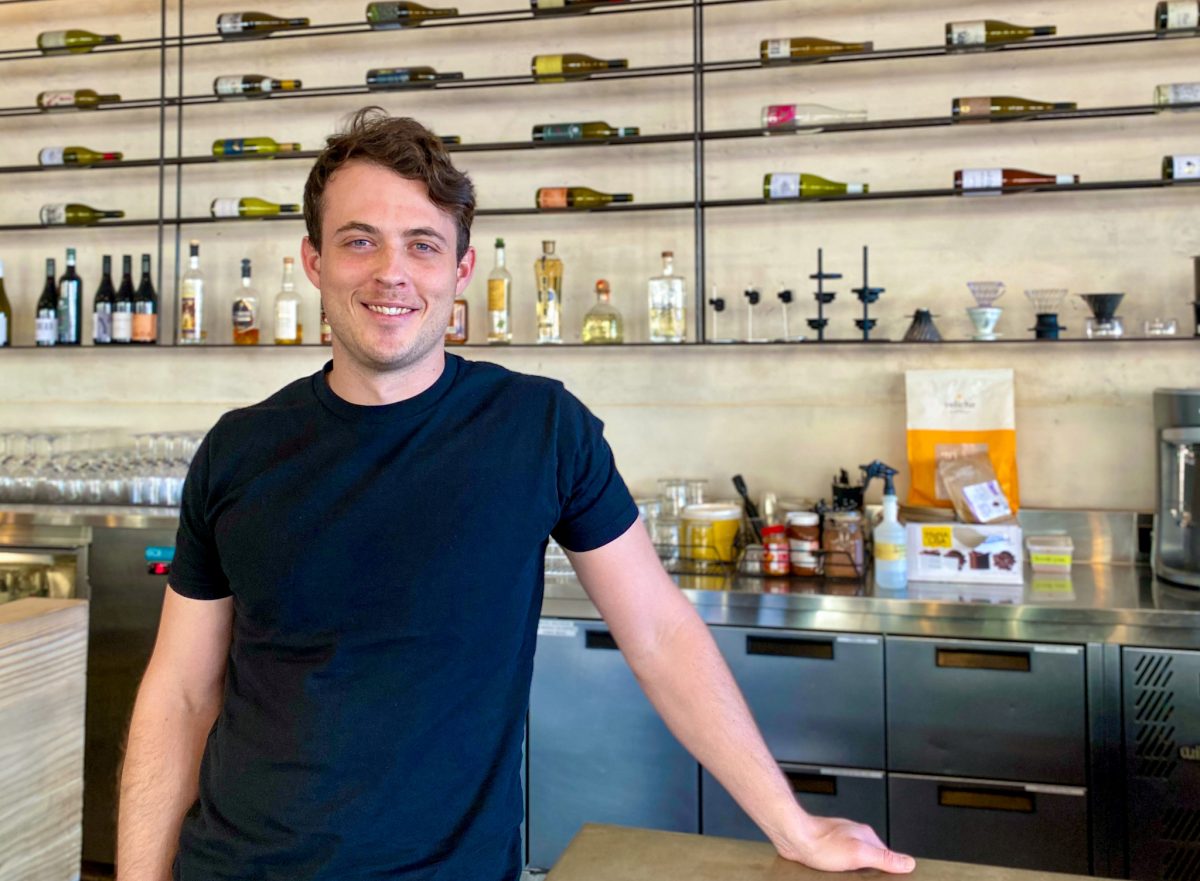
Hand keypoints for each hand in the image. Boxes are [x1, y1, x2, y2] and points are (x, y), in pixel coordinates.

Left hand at [774, 815, 915, 873]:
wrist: (792, 837)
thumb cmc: (820, 843)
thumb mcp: (858, 854)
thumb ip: (884, 858)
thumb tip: (908, 862)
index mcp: (866, 835)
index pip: (887, 856)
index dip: (890, 871)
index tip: (892, 880)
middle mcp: (854, 836)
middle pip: (871, 859)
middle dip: (871, 873)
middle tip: (866, 880)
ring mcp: (839, 841)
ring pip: (855, 862)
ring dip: (854, 873)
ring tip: (850, 879)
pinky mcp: (826, 848)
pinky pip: (839, 863)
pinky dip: (841, 871)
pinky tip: (836, 876)